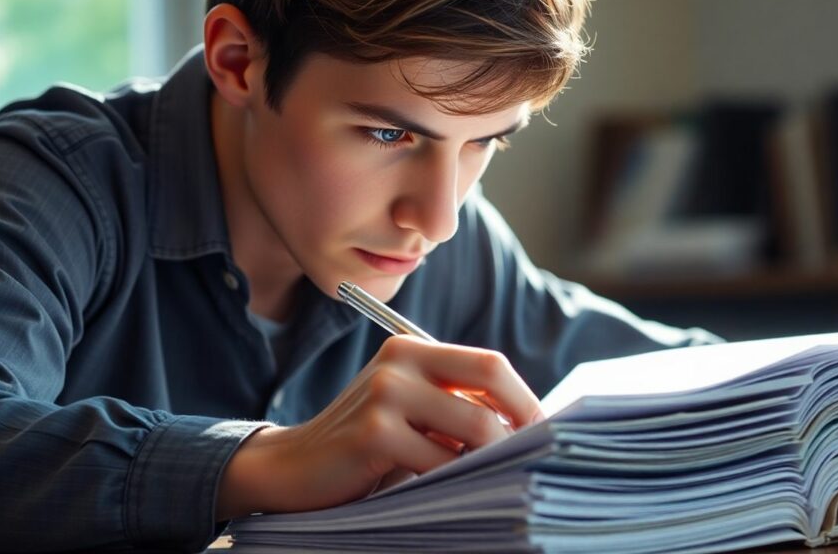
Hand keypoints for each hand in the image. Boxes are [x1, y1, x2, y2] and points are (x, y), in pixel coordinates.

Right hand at [215, 335, 543, 519]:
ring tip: (492, 477)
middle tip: (536, 452)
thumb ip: (455, 405)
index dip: (524, 397)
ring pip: (474, 426)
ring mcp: (385, 394)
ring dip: (492, 458)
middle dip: (523, 419)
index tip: (543, 430)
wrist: (293, 467)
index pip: (489, 364)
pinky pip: (442, 461)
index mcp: (410, 348)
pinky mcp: (374, 432)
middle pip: (490, 378)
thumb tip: (528, 422)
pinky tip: (448, 490)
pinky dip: (456, 480)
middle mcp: (399, 361)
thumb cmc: (365, 443)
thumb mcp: (410, 410)